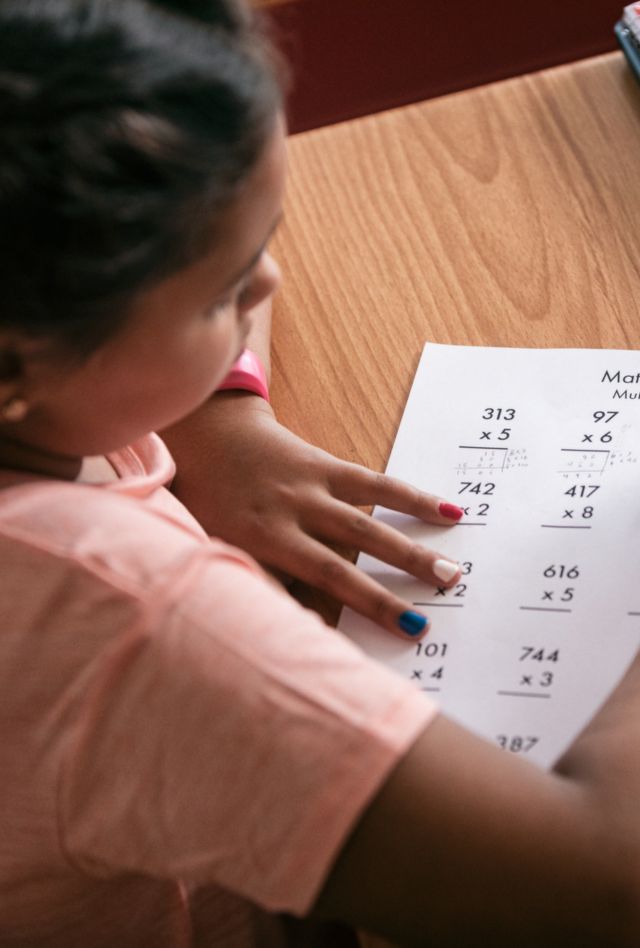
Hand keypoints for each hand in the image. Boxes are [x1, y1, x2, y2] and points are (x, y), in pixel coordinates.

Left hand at [161, 393, 462, 639]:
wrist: (212, 433)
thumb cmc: (209, 498)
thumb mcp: (212, 543)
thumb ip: (252, 578)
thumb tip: (296, 625)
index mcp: (260, 537)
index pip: (310, 579)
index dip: (347, 608)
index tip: (378, 638)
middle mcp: (290, 512)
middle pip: (345, 556)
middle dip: (388, 588)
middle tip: (429, 617)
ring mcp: (312, 486)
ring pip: (368, 519)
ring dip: (410, 547)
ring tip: (450, 572)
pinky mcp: (329, 465)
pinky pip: (375, 483)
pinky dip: (411, 498)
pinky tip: (447, 511)